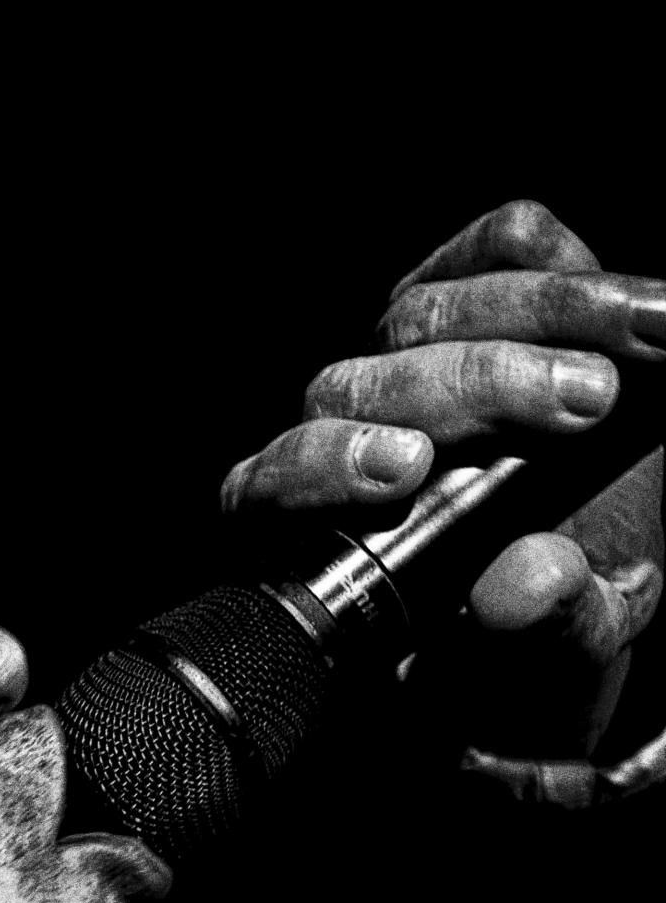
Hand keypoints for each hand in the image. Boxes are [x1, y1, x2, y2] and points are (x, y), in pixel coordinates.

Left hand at [220, 200, 664, 791]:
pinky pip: (496, 245)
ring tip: (622, 366)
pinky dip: (551, 264)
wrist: (596, 583)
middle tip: (585, 404)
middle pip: (364, 380)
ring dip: (534, 320)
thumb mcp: (564, 657)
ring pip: (426, 310)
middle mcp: (347, 430)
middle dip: (478, 385)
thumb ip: (545, 631)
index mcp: (320, 530)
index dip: (331, 464)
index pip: (278, 480)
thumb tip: (519, 584)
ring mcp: (410, 354)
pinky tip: (624, 308)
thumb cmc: (548, 635)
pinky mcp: (482, 292)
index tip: (408, 472)